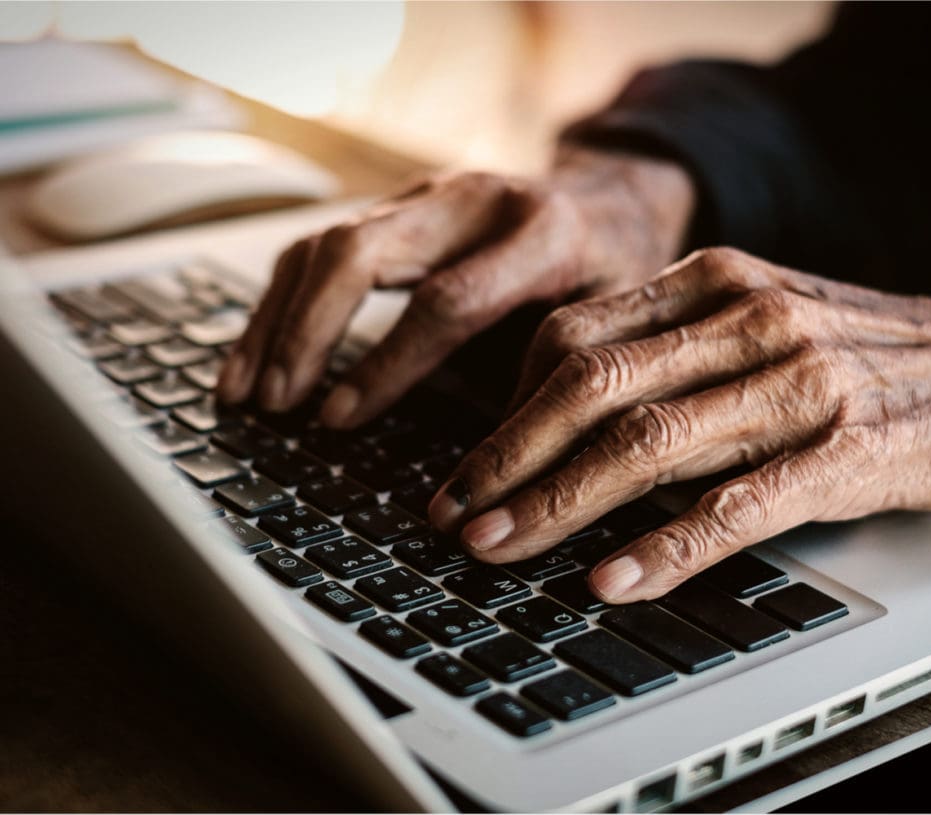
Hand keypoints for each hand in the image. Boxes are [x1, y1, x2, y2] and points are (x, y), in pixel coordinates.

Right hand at [215, 146, 693, 426]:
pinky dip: (279, 303)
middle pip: (363, 249)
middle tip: (276, 402)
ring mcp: (428, 194)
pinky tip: (252, 355)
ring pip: (327, 242)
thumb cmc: (611, 275)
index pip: (447, 300)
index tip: (337, 419)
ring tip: (243, 392)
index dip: (386, 364)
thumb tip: (484, 468)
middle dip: (309, 331)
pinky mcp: (397, 205)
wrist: (610, 199)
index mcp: (541, 233)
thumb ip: (549, 378)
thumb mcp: (607, 326)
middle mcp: (473, 200)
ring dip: (276, 319)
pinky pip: (320, 246)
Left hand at [427, 247, 930, 602]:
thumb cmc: (858, 355)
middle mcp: (746, 318)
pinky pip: (737, 503)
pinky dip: (666, 544)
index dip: (505, 408)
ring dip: (559, 502)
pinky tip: (612, 577)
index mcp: (713, 282)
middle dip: (506, 457)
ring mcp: (798, 381)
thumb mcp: (756, 324)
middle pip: (591, 385)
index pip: (574, 337)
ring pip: (648, 441)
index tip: (468, 465)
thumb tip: (559, 419)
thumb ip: (668, 356)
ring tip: (497, 548)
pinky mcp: (846, 450)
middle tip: (453, 514)